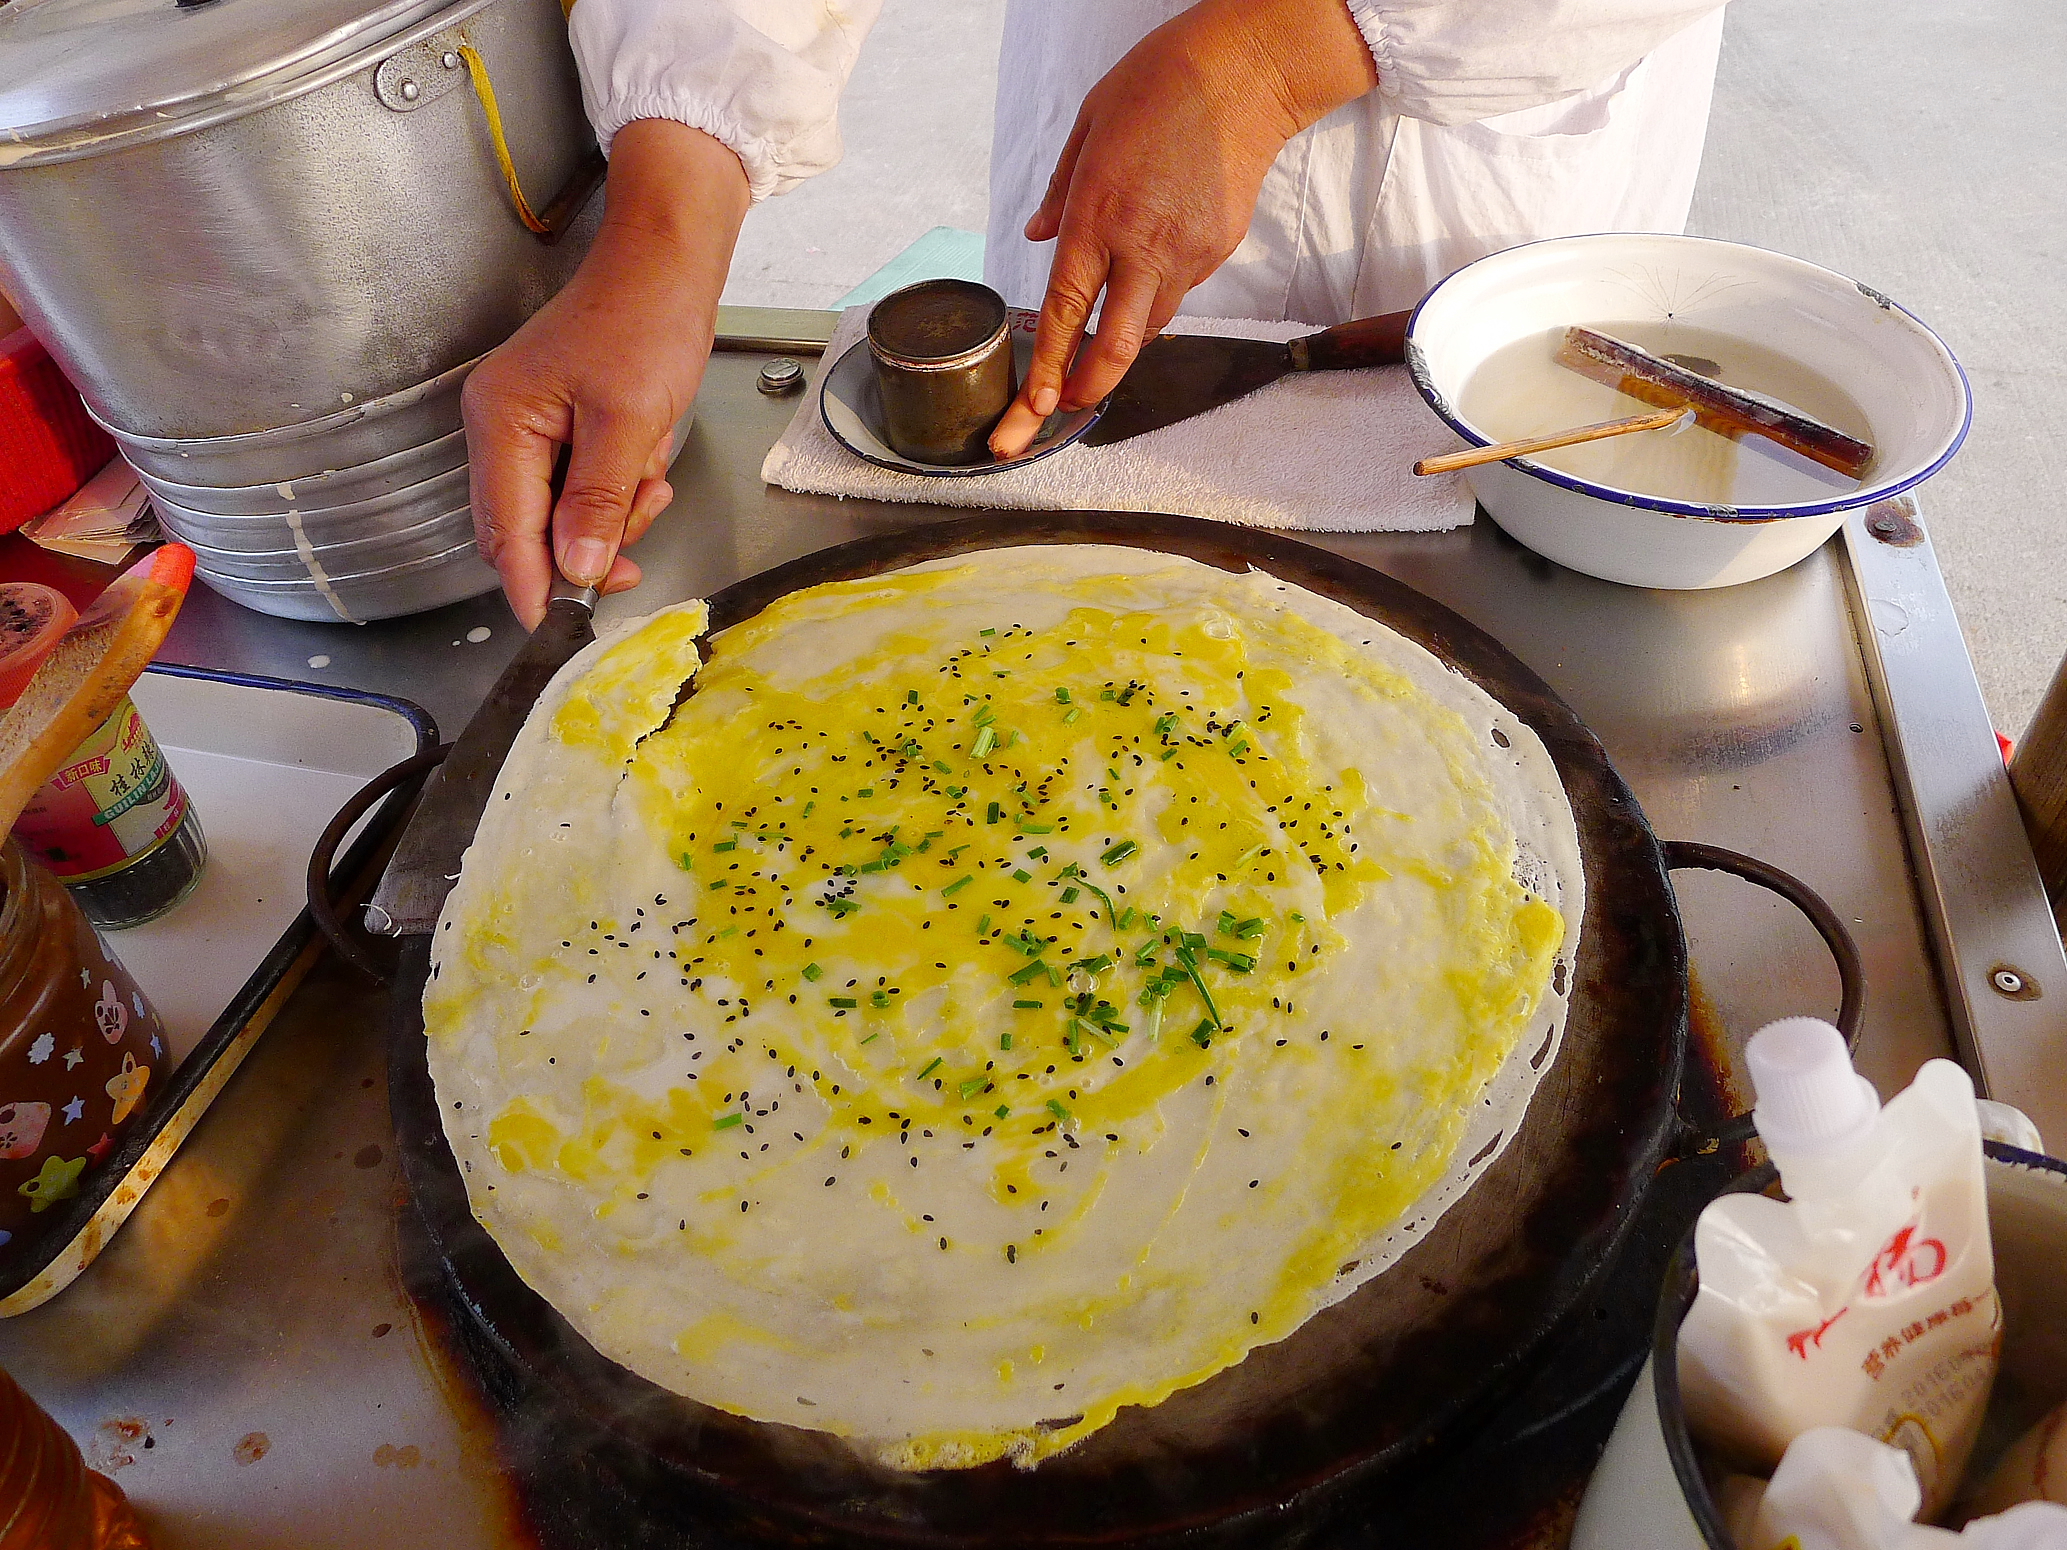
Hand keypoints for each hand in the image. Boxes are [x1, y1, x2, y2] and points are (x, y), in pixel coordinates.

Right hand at [463, 120, 750, 625]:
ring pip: (561, 512)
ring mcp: (527, 424)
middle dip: (586, 546)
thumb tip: (577, 571)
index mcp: (501, 422)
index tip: (559, 629)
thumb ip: (599, 502)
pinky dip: (618, 485)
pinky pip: (580, 483)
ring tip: (653, 475)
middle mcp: (500, 425)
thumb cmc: (647, 322)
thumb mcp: (631, 423)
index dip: (533, 586)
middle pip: (528, 529)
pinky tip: (648, 457)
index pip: (506, 532)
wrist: (667, 263)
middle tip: (638, 544)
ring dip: (613, 511)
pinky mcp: (557, 422)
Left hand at [988, 0, 1377, 458]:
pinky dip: (1156, 292)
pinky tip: (1153, 259)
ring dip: (1121, 338)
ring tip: (1105, 327)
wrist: (1246, 72)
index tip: (1035, 408)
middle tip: (1065, 411)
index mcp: (1098, 215)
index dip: (1049, 369)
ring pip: (1149, 325)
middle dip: (1086, 390)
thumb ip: (1059, 191)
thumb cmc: (1161, 85)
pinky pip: (1178, 289)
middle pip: (1115, 347)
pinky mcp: (1219, 251)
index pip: (1065, 310)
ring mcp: (1187, 254)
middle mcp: (1142, 245)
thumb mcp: (1088, 125)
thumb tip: (1038, 235)